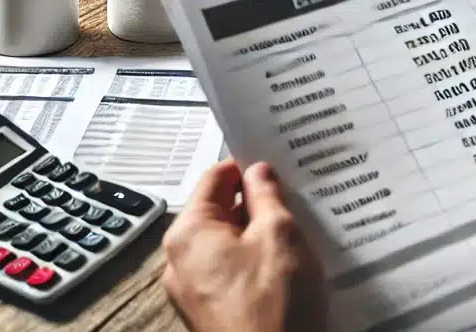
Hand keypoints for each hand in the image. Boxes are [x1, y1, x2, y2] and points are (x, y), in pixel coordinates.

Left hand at [162, 160, 326, 331]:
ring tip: (294, 229)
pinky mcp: (212, 313)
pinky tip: (285, 264)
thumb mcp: (280, 234)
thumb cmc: (273, 308)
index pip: (214, 178)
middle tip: (290, 195)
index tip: (273, 162)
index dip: (246, 166)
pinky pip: (231, 271)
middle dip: (254, 201)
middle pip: (218, 211)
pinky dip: (255, 261)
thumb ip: (267, 195)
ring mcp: (194, 292)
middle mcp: (181, 262)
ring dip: (257, 233)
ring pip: (227, 243)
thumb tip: (259, 174)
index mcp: (188, 234)